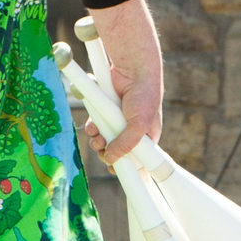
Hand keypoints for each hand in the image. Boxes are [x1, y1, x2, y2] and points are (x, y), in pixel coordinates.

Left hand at [81, 0, 163, 166]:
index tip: (115, 170)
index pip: (137, 160)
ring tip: (97, 137)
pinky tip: (93, 125)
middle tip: (103, 151)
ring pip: (104, 141)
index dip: (125, 167)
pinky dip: (93, 128)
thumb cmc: (144, 96)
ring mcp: (117, 122)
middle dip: (107, 153)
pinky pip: (96, 126)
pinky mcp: (105, 112)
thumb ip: (126, 144)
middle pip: (116, 152)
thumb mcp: (140, 125)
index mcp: (147, 137)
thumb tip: (111, 159)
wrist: (133, 69)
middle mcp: (132, 131)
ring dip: (98, 141)